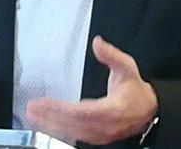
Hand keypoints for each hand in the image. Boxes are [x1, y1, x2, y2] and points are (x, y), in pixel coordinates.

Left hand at [26, 36, 157, 144]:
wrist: (148, 110)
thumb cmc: (136, 89)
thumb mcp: (127, 67)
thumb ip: (111, 55)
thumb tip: (97, 43)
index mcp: (113, 109)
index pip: (84, 111)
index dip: (62, 109)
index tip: (45, 102)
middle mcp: (106, 125)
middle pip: (73, 124)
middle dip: (50, 116)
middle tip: (32, 108)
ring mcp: (101, 134)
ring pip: (72, 132)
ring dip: (50, 124)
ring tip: (33, 115)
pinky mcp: (97, 137)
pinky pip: (75, 135)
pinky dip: (59, 130)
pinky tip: (46, 124)